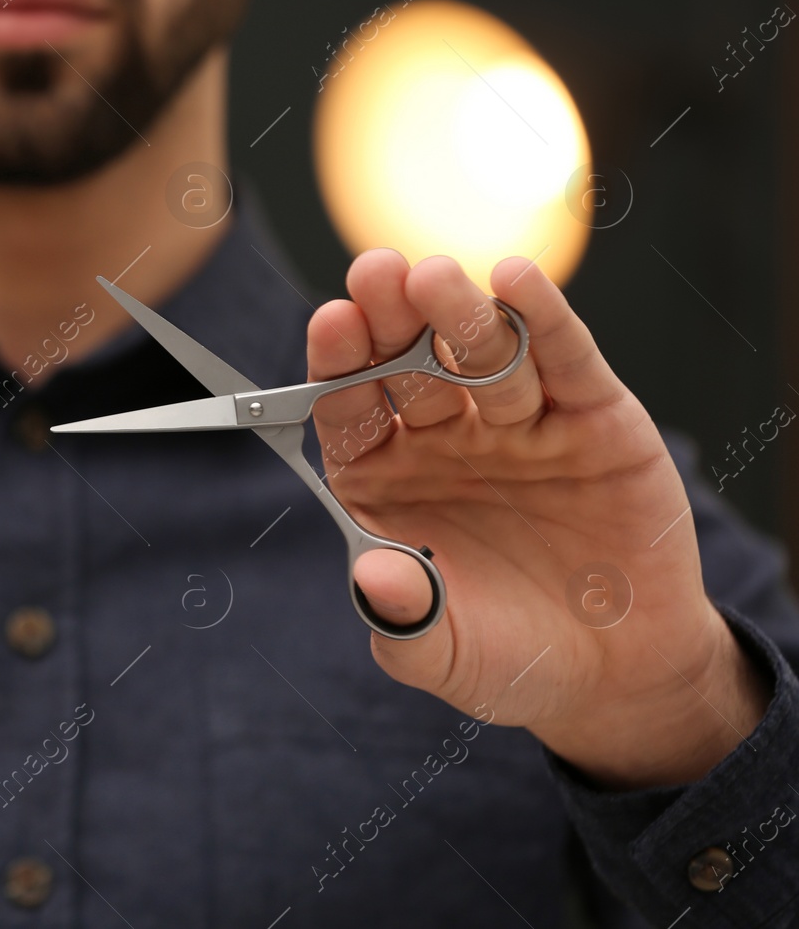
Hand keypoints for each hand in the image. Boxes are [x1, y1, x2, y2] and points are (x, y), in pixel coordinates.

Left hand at [308, 250, 770, 788]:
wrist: (617, 675)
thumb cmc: (510, 660)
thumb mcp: (448, 656)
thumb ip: (405, 620)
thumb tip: (373, 578)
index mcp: (385, 479)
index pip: (350, 409)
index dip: (339, 366)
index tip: (331, 321)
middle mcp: (443, 439)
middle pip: (409, 366)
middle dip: (390, 319)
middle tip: (373, 273)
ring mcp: (517, 423)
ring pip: (482, 355)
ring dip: (459, 312)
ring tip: (436, 276)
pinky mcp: (592, 418)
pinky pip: (563, 361)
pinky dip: (544, 319)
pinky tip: (517, 279)